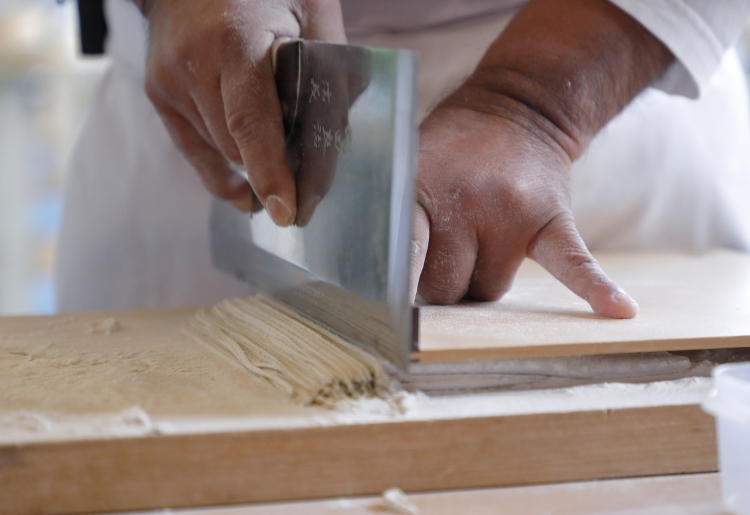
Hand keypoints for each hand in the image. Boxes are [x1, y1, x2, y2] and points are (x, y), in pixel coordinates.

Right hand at [139, 0, 345, 224]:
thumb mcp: (310, 9)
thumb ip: (329, 65)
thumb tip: (341, 127)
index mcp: (234, 41)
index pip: (251, 121)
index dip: (270, 171)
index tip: (287, 211)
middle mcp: (193, 64)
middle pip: (239, 145)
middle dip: (275, 164)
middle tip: (305, 174)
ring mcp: (169, 81)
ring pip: (220, 150)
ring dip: (250, 159)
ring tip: (279, 155)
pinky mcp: (159, 93)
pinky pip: (195, 150)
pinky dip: (223, 172)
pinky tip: (246, 192)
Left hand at [410, 0, 672, 316]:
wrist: (517, 107)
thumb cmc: (451, 152)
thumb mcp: (408, 169)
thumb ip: (395, 224)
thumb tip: (389, 295)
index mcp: (422, 190)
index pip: (404, 260)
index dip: (398, 291)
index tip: (391, 321)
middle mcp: (467, 202)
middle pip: (447, 290)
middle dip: (442, 285)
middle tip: (444, 256)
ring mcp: (512, 212)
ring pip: (491, 291)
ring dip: (482, 281)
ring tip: (481, 242)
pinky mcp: (552, 220)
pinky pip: (573, 263)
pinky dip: (594, 289)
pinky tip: (620, 311)